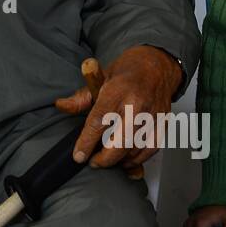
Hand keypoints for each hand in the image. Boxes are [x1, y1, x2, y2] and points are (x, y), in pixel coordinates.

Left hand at [58, 45, 180, 169]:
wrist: (157, 65)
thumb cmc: (128, 71)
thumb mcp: (100, 78)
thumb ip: (81, 98)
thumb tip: (62, 106)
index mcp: (118, 91)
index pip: (99, 122)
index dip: (86, 143)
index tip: (78, 155)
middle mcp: (137, 104)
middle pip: (120, 142)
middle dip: (104, 159)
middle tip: (93, 161)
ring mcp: (153, 115)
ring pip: (135, 149)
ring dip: (120, 160)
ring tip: (107, 159)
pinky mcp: (163, 123)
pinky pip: (151, 149)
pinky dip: (137, 158)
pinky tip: (126, 158)